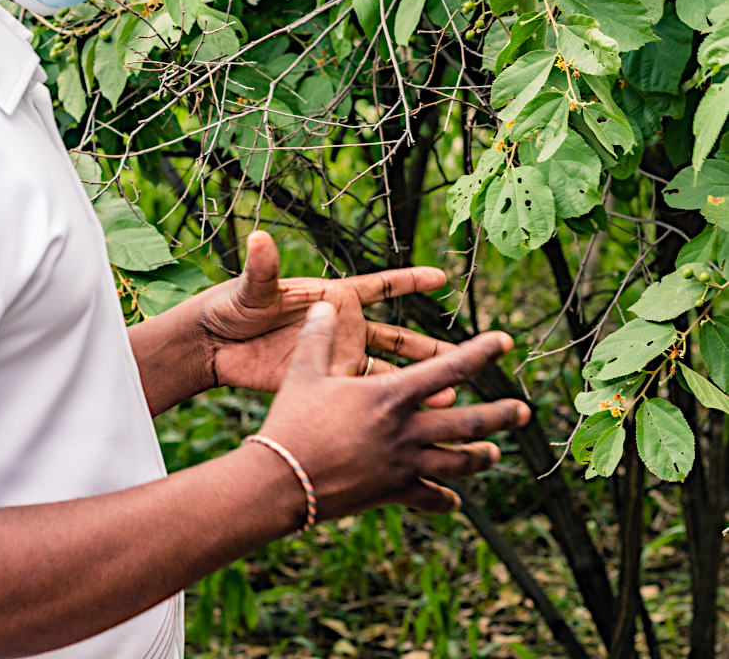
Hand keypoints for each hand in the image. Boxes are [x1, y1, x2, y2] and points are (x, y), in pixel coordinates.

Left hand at [194, 230, 461, 405]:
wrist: (212, 347)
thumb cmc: (232, 307)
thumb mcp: (252, 289)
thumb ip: (262, 269)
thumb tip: (259, 239)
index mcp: (332, 298)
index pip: (380, 287)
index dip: (409, 281)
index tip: (442, 278)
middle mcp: (341, 327)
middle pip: (395, 338)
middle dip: (429, 348)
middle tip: (466, 358)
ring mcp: (335, 358)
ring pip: (386, 372)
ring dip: (416, 385)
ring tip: (449, 398)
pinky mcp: (323, 385)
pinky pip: (361, 395)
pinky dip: (386, 406)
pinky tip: (410, 420)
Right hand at [257, 302, 529, 517]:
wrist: (282, 481)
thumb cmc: (292, 421)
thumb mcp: (304, 371)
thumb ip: (318, 336)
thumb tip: (324, 304)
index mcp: (393, 395)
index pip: (451, 368)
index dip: (481, 352)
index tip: (506, 341)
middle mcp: (407, 431)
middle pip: (468, 422)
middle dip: (501, 416)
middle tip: (524, 411)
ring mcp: (403, 465)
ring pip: (456, 463)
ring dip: (480, 458)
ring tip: (496, 454)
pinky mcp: (391, 492)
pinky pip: (427, 498)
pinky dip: (443, 500)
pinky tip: (454, 502)